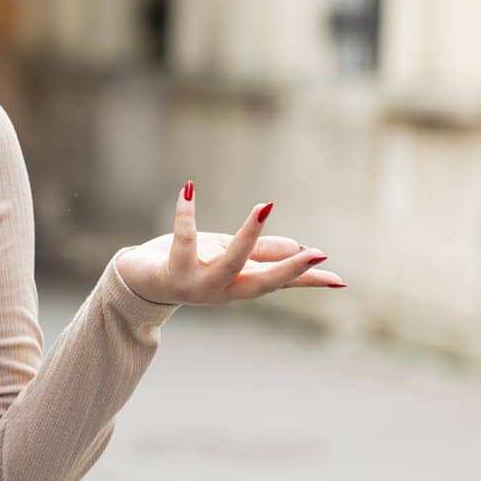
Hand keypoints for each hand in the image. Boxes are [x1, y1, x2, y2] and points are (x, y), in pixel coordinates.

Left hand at [113, 180, 344, 305]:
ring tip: (265, 208)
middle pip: (261, 281)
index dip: (309, 281)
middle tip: (315, 253)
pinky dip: (185, 213)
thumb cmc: (189, 265)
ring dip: (249, 235)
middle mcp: (223, 290)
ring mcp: (198, 284)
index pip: (280, 283)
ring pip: (229, 261)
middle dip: (288, 269)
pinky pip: (182, 239)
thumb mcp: (229, 257)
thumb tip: (299, 249)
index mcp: (240, 285)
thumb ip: (261, 255)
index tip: (340, 279)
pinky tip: (188, 189)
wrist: (140, 282)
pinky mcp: (173, 271)